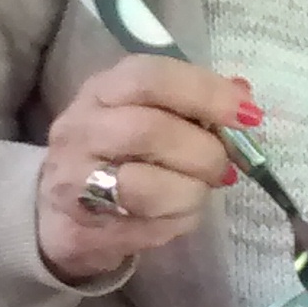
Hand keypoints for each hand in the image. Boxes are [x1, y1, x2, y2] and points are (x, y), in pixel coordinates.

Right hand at [37, 55, 255, 283]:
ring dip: (191, 191)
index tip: (248, 115)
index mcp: (102, 90)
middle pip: (149, 131)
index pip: (151, 78)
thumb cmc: (120, 154)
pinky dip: (176, 221)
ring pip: (145, 186)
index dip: (205, 93)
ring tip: (200, 190)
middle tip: (226, 166)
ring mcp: (73, 181)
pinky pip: (144, 228)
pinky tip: (177, 214)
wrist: (60, 212)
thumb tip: (243, 94)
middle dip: (204, 152)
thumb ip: (195, 102)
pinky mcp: (80, 228)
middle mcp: (80, 129)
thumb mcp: (151, 114)